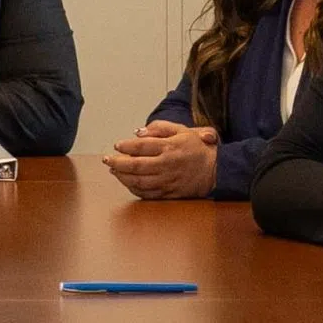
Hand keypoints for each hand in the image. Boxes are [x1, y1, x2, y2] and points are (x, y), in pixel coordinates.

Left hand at [101, 122, 220, 200]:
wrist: (216, 170)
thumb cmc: (198, 149)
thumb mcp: (183, 130)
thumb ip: (160, 128)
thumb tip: (139, 132)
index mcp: (169, 147)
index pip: (141, 146)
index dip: (125, 146)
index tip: (117, 145)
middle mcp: (166, 165)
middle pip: (135, 165)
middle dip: (117, 163)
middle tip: (107, 160)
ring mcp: (167, 181)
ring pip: (138, 181)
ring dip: (123, 177)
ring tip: (114, 171)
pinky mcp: (169, 193)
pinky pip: (147, 193)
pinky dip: (134, 189)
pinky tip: (127, 183)